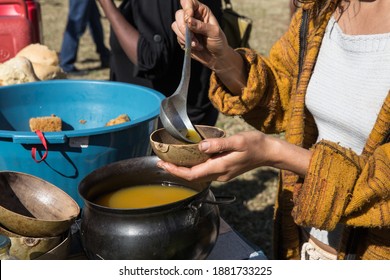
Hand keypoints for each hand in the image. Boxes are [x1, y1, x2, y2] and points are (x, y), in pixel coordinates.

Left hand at [157, 130, 311, 182]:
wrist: (269, 153)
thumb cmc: (255, 145)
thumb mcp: (238, 141)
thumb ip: (219, 144)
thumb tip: (200, 146)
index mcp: (220, 168)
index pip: (191, 174)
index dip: (175, 171)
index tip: (162, 164)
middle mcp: (219, 174)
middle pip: (192, 176)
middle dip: (175, 170)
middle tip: (161, 160)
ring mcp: (222, 174)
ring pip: (198, 174)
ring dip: (183, 168)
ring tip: (171, 158)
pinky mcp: (225, 170)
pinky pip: (205, 170)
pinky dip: (193, 165)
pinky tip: (190, 156)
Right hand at [171, 0, 227, 69]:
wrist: (216, 57)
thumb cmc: (218, 41)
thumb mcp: (214, 32)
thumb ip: (201, 26)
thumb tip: (188, 20)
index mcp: (201, 11)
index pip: (188, 2)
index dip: (187, 8)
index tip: (189, 17)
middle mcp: (192, 17)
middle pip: (179, 14)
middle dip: (184, 27)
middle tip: (192, 36)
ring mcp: (186, 27)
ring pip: (175, 26)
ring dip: (185, 37)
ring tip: (196, 44)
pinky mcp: (182, 37)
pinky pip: (177, 37)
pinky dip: (185, 43)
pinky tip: (195, 46)